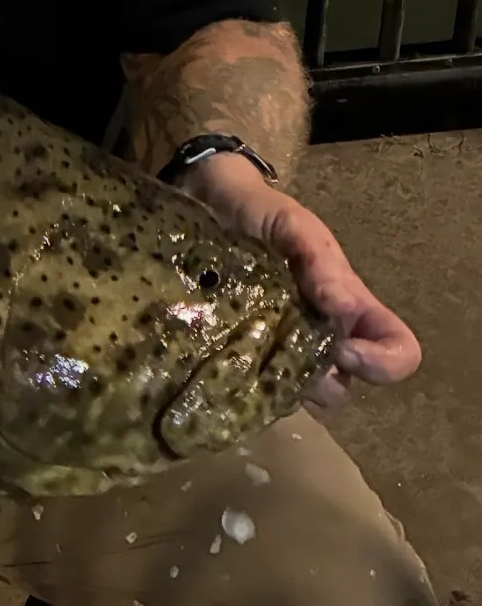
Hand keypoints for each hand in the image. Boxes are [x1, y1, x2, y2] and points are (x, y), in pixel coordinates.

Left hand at [179, 154, 421, 409]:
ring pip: (294, 394)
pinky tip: (221, 359)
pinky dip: (241, 381)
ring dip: (278, 385)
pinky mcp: (236, 357)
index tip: (344, 350)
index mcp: (349, 307)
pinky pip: (249, 388)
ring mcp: (278, 351)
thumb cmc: (261, 216)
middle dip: (321, 381)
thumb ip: (320, 261)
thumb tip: (343, 308)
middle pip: (342, 388)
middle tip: (286, 356)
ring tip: (249, 357)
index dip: (383, 362)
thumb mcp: (294, 227)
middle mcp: (320, 337)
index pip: (397, 351)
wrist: (207, 210)